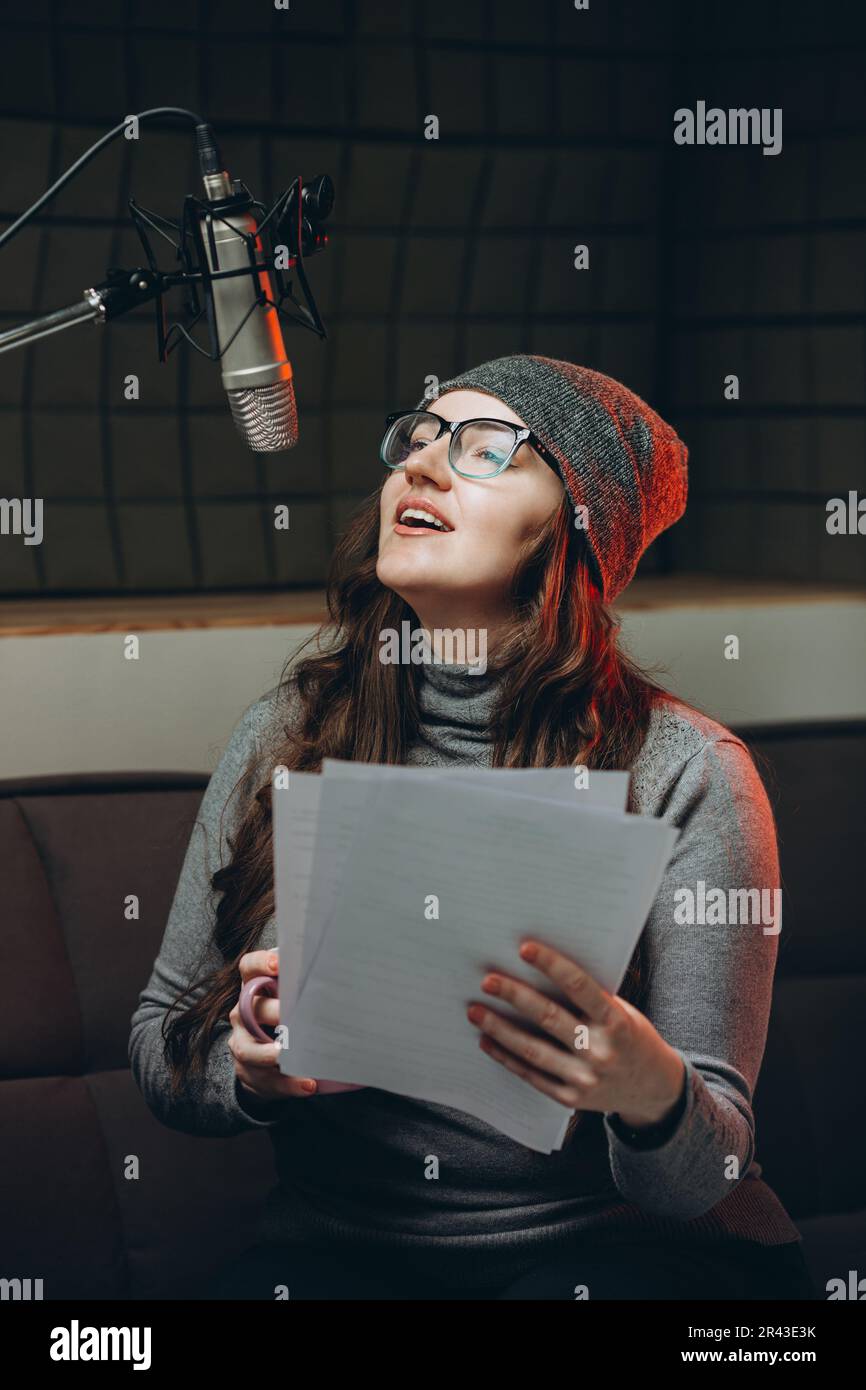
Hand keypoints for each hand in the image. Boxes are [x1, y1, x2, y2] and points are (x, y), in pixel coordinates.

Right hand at [228, 948, 319, 1103]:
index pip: (249, 968)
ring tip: (288, 1057)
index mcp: (254, 987)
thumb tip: (343, 973)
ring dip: (269, 1054)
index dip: (260, 964)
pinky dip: (286, 1083)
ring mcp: (242, 1043)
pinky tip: (307, 1084)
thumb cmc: (288, 1017)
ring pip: (249, 1049)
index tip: (278, 964)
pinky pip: (263, 1079)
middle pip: (251, 1009)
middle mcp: (242, 1013)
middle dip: (272, 1013)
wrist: (267, 1059)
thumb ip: (306, 985)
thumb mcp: (293, 997)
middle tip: (293, 1016)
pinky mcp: (248, 1072)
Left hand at [466, 939, 685, 1128]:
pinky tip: (486, 1041)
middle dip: (514, 996)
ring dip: (499, 1028)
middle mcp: (600, 1050)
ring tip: (474, 1011)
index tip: (524, 948)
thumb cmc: (631, 1037)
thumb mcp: (622, 1012)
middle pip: (548, 1017)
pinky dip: (506, 1057)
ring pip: (533, 1050)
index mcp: (616, 1021)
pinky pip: (532, 1075)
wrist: (653, 1089)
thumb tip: (539, 970)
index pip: (579, 986)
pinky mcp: (570, 1098)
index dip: (551, 965)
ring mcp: (584, 1078)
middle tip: (487, 980)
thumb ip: (589, 998)